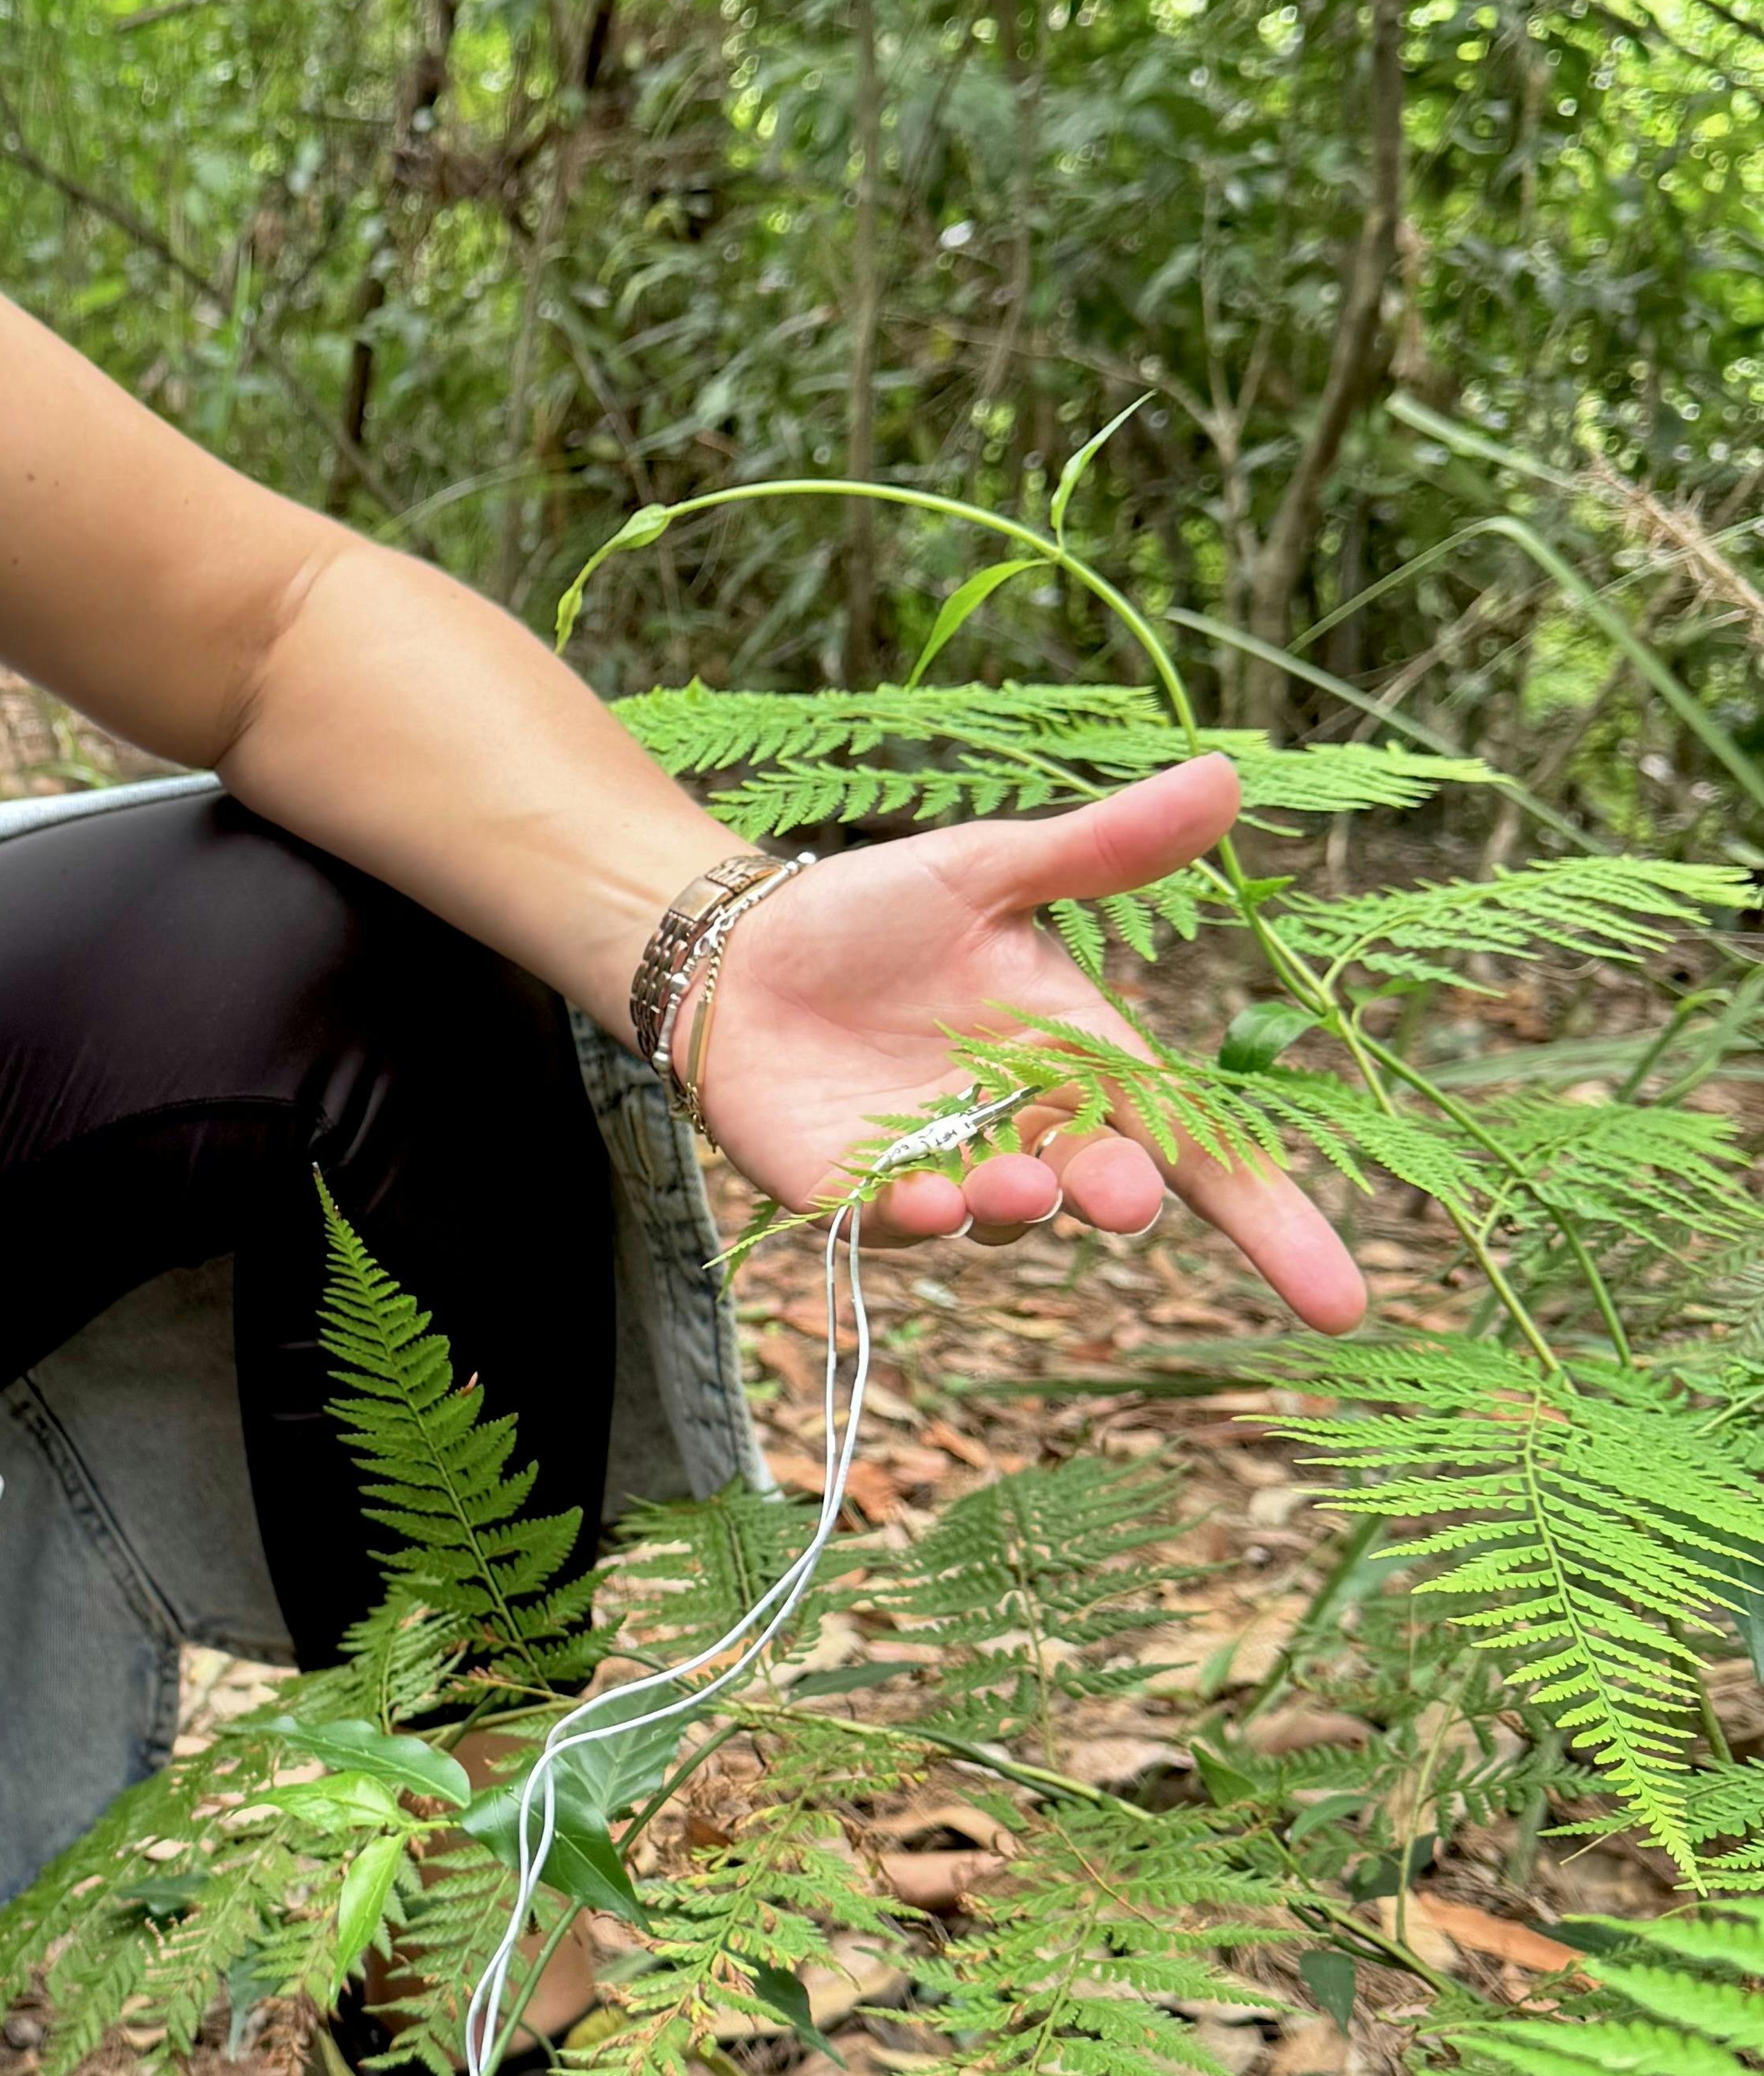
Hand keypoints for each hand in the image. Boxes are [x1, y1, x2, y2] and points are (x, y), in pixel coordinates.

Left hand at [684, 754, 1366, 1331]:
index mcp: (1084, 1065)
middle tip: (1123, 1195)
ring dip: (1017, 1203)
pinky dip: (915, 1218)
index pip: (1201, 1151)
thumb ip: (1104, 848)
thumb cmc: (871, 914)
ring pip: (1004, 1214)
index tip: (1342, 1301)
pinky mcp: (850, 1196)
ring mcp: (942, 1173)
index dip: (1276, 1226)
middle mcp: (1027, 1134)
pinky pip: (894, 1226)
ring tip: (1014, 1180)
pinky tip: (923, 1201)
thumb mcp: (991, 871)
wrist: (733, 947)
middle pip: (1105, 1188)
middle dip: (1118, 1196)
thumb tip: (1226, 774)